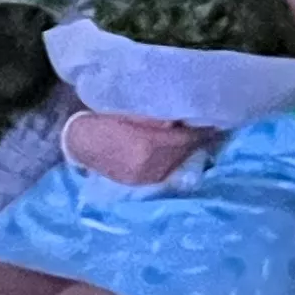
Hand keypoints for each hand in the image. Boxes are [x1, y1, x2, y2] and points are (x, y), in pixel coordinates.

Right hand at [64, 110, 204, 185]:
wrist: (78, 142)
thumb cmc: (104, 120)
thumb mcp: (131, 112)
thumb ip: (156, 117)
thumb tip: (180, 119)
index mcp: (147, 146)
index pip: (185, 140)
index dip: (201, 132)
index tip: (215, 123)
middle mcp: (149, 166)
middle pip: (183, 153)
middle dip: (197, 141)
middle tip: (211, 129)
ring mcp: (143, 178)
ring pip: (175, 164)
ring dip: (188, 152)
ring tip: (198, 139)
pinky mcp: (138, 182)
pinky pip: (164, 171)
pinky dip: (174, 161)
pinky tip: (179, 152)